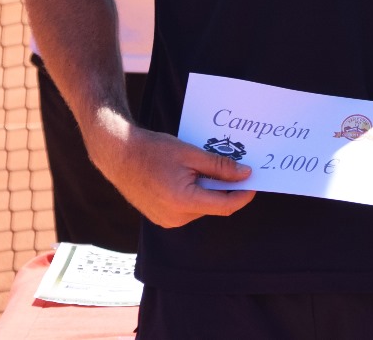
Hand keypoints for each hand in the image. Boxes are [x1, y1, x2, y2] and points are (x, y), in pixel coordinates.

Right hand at [85, 112, 255, 227]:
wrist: (118, 155)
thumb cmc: (153, 150)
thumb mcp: (191, 154)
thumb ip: (220, 167)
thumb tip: (245, 174)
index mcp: (183, 202)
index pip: (225, 206)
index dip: (243, 195)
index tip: (254, 182)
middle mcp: (175, 217)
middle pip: (213, 206)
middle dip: (224, 188)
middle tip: (231, 166)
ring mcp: (166, 220)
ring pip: (201, 207)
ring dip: (208, 190)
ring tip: (202, 167)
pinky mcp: (161, 218)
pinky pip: (187, 208)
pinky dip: (194, 194)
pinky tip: (189, 175)